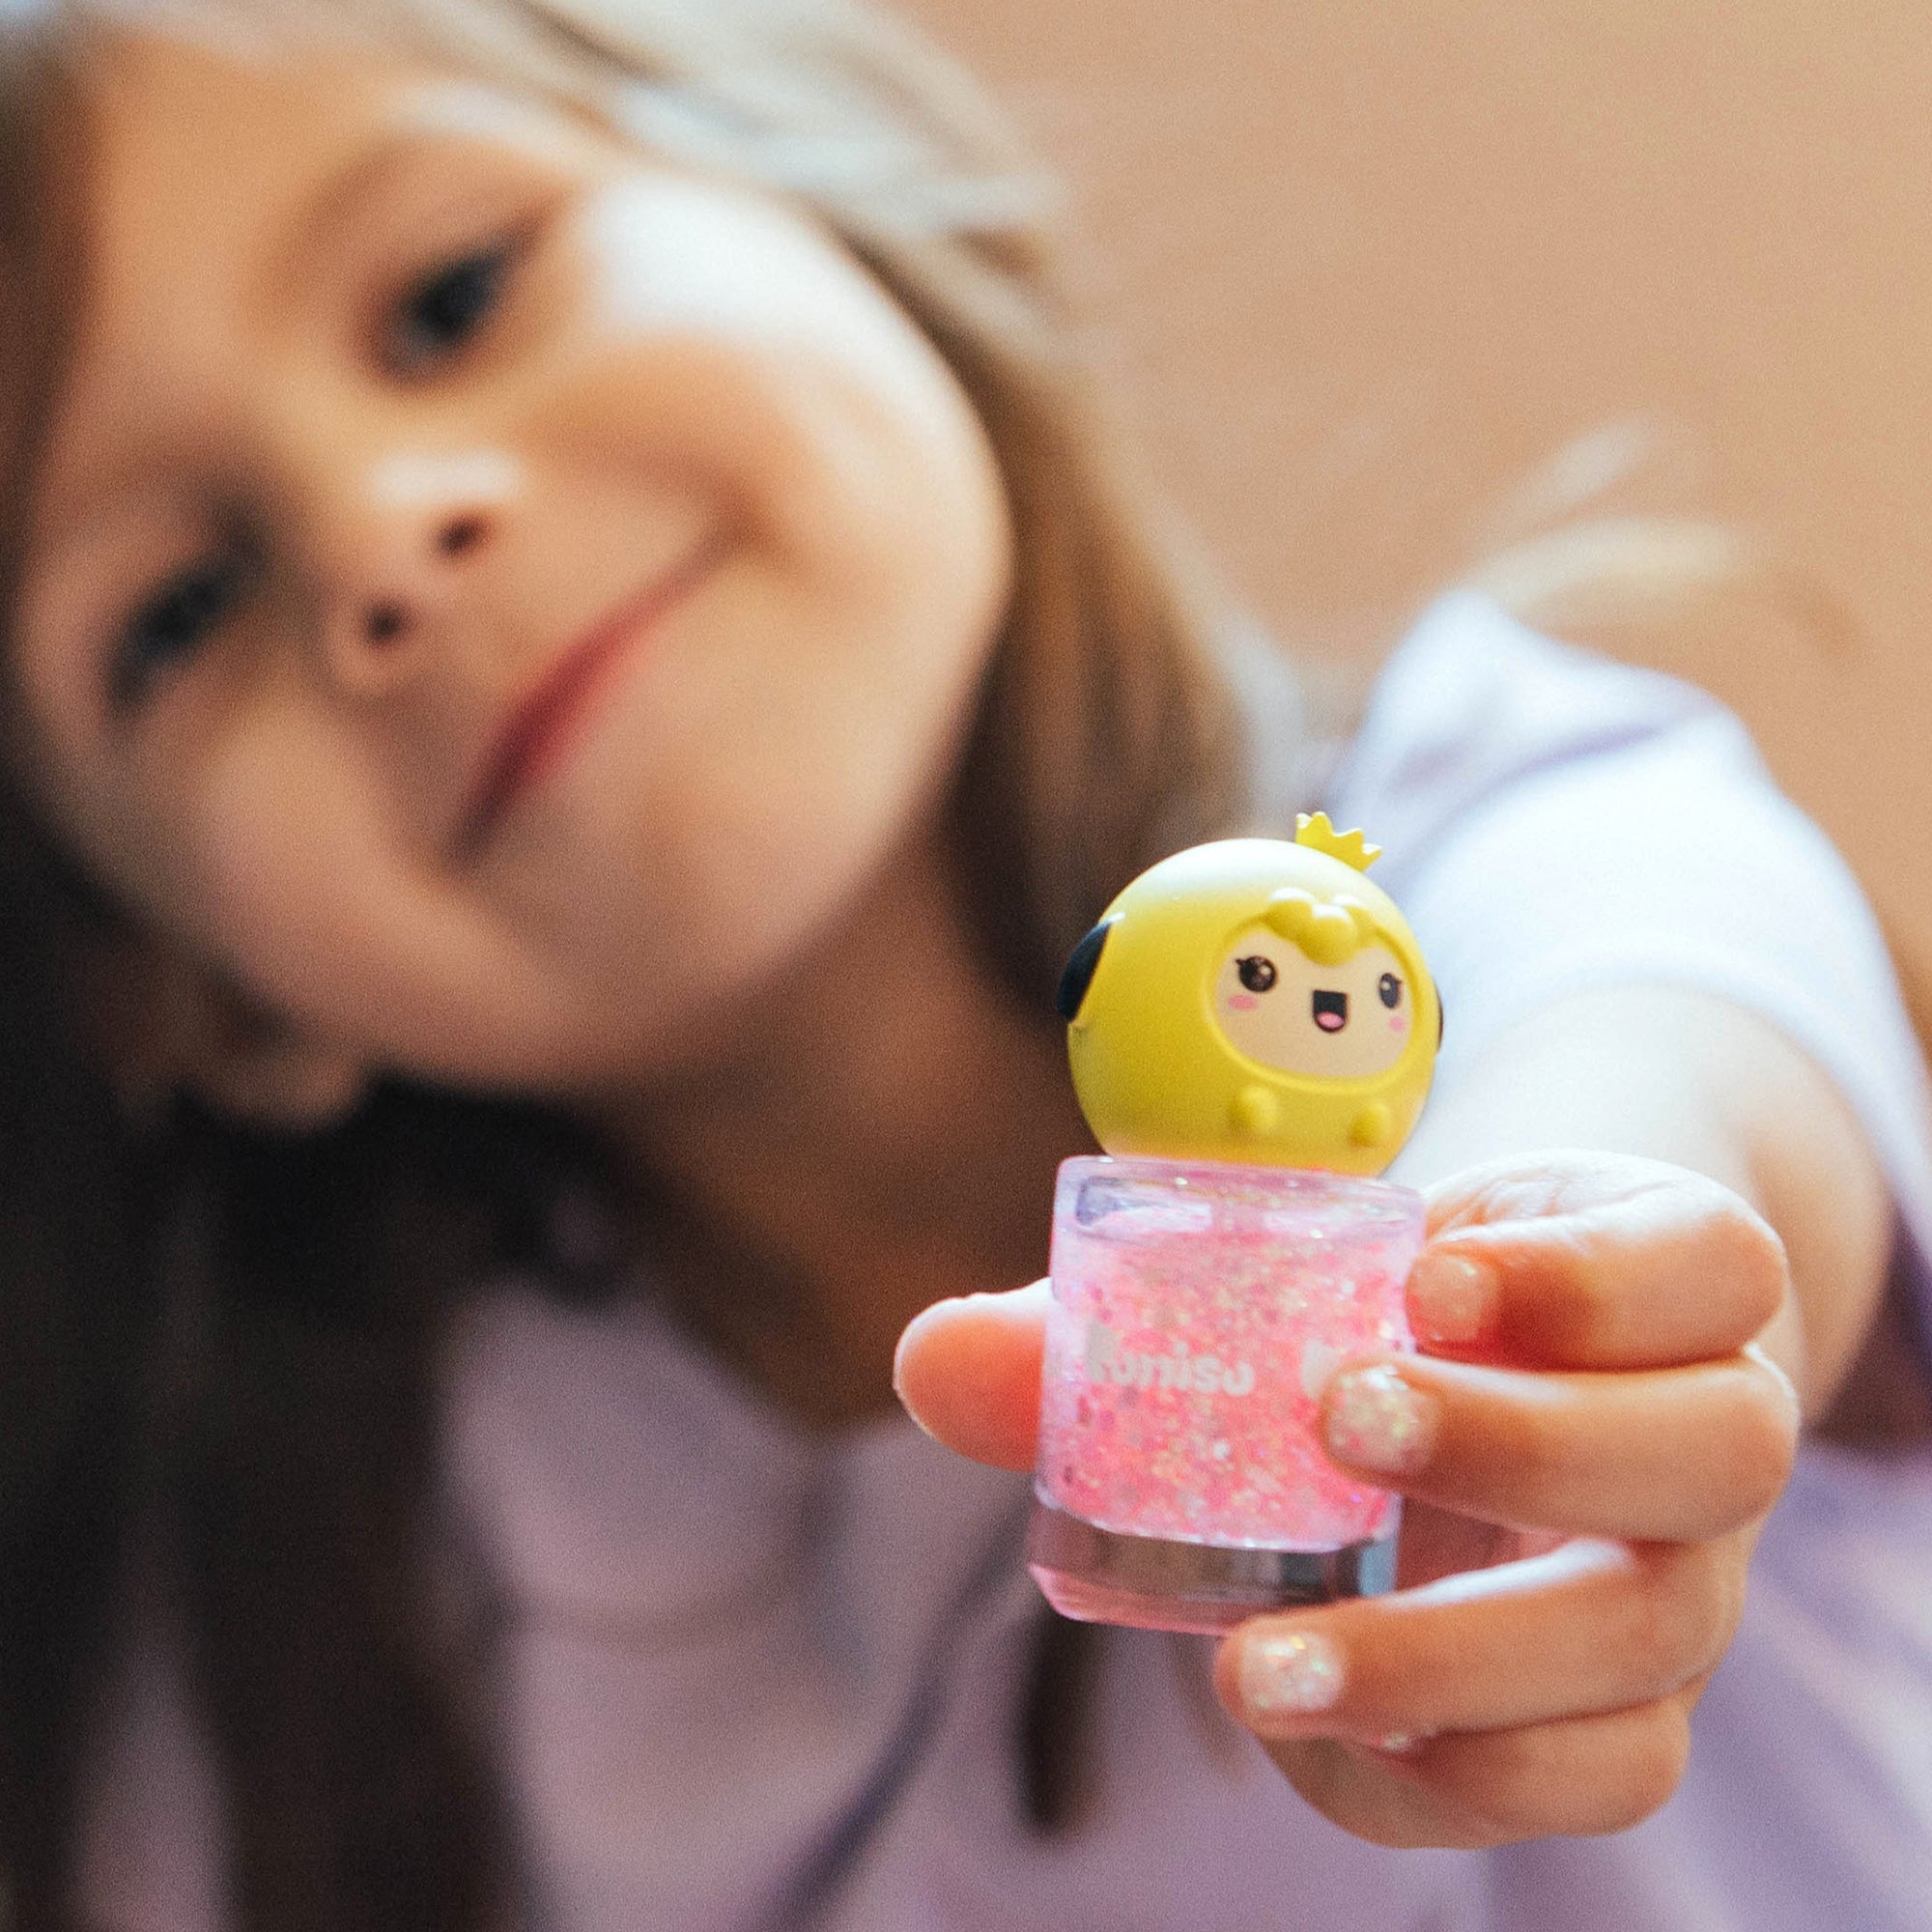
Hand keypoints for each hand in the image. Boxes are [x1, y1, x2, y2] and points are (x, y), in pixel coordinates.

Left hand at [893, 1149, 1799, 1847]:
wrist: (1497, 1384)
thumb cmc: (1386, 1308)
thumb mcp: (1294, 1273)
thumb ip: (1115, 1319)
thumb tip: (931, 1361)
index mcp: (1650, 1274)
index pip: (1708, 1261)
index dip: (1592, 1273)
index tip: (1424, 1273)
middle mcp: (1700, 1429)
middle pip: (1713, 1450)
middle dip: (1520, 1444)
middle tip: (1336, 1421)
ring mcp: (1678, 1579)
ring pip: (1653, 1640)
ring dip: (1456, 1656)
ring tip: (1257, 1662)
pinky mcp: (1621, 1706)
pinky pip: (1594, 1773)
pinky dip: (1447, 1770)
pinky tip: (1303, 1730)